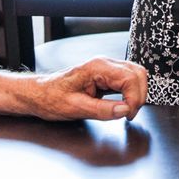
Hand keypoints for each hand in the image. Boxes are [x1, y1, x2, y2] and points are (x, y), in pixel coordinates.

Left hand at [31, 57, 148, 120]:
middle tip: (129, 114)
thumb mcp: (76, 108)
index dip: (134, 98)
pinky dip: (130, 93)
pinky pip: (127, 80)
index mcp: (97, 67)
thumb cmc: (51, 98)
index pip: (130, 78)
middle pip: (138, 73)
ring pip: (135, 75)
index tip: (127, 114)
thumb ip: (102, 110)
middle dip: (139, 96)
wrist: (39, 94)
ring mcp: (106, 68)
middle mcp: (103, 64)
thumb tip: (124, 110)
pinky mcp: (106, 76)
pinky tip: (123, 105)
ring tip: (127, 111)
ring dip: (136, 94)